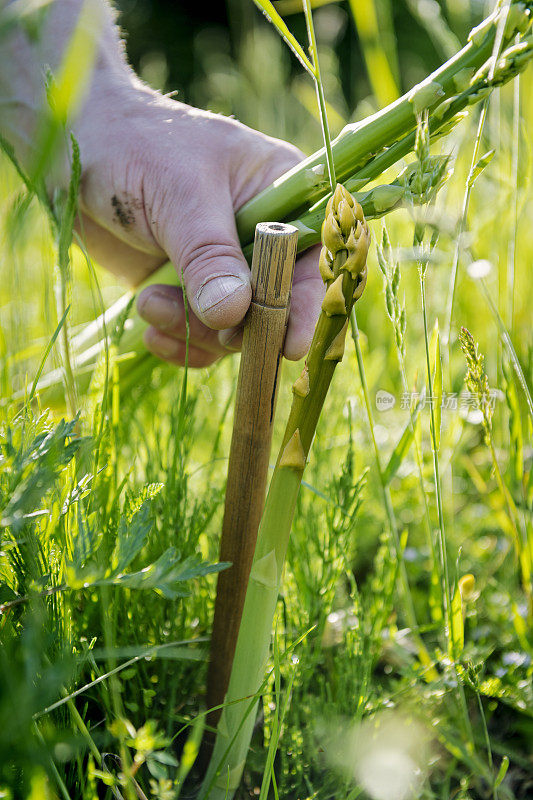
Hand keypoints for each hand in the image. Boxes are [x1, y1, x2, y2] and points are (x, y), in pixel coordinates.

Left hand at [75, 81, 322, 366]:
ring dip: (194, 332)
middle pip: (276, 308)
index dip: (305, 305)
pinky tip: (150, 329)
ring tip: (151, 303)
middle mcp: (263, 239)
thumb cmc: (136, 147)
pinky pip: (200, 338)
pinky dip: (178, 342)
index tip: (290, 346)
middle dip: (240, 327)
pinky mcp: (190, 293)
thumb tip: (232, 315)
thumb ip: (208, 255)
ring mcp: (227, 270)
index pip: (311, 259)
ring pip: (234, 330)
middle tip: (208, 328)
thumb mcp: (179, 193)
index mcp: (283, 196)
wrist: (76, 148)